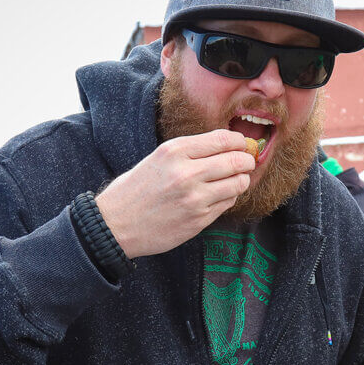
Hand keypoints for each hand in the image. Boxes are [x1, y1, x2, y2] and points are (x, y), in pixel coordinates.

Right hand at [96, 130, 255, 257]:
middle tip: (247, 163)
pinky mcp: (200, 219)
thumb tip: (228, 146)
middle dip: (247, 161)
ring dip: (241, 181)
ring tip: (234, 180)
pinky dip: (229, 197)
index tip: (243, 145)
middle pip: (237, 161)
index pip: (224, 139)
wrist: (115, 225)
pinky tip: (219, 196)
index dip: (240, 142)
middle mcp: (187, 173)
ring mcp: (195, 198)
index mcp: (175, 151)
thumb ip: (191, 151)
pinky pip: (228, 203)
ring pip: (238, 184)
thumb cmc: (137, 189)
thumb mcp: (159, 158)